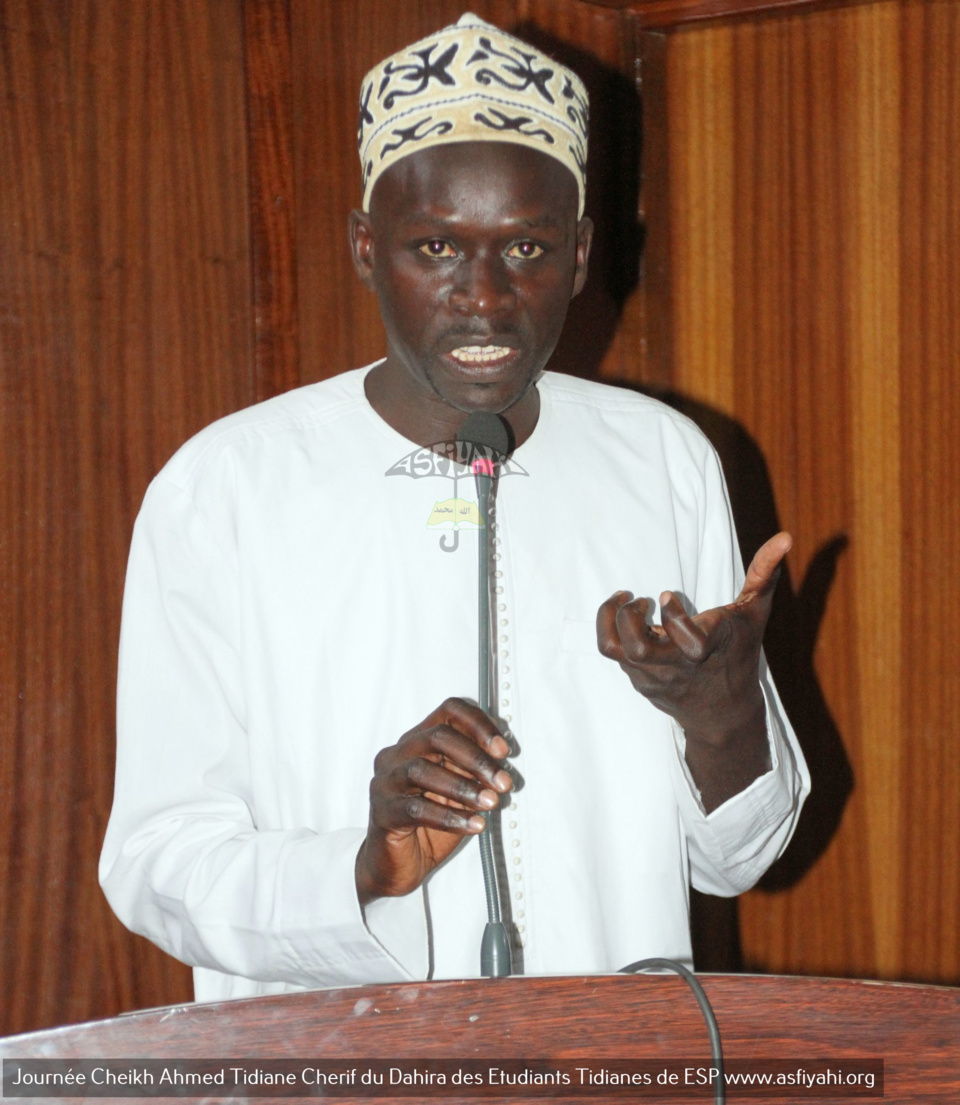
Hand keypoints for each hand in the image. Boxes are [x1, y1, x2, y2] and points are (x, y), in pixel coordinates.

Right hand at [355, 697, 512, 904]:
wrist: (396, 867)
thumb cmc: (429, 825)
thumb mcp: (458, 791)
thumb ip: (473, 771)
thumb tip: (503, 760)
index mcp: (416, 741)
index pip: (448, 711)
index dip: (478, 725)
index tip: (503, 750)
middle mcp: (396, 755)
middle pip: (437, 737)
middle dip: (476, 758)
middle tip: (503, 782)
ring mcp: (385, 783)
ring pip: (422, 770)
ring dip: (464, 787)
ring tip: (490, 803)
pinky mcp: (382, 813)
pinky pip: (415, 808)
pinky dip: (449, 816)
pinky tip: (473, 825)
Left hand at [596, 533, 791, 810]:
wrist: (723, 713)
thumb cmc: (739, 653)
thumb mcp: (755, 614)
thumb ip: (764, 574)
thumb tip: (784, 537)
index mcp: (711, 648)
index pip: (690, 641)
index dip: (674, 616)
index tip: (667, 594)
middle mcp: (679, 666)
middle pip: (639, 648)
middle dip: (630, 617)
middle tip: (641, 601)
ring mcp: (656, 676)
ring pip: (616, 650)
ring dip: (612, 619)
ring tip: (627, 604)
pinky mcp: (639, 681)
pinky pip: (613, 654)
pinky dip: (611, 629)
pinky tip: (625, 616)